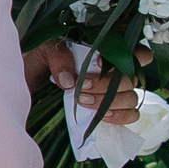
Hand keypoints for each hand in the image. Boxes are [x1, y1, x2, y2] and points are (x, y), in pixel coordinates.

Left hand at [25, 40, 145, 125]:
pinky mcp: (113, 111)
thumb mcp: (44, 51)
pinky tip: (100, 116)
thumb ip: (58, 57)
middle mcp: (116, 72)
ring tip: (82, 101)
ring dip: (108, 102)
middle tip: (81, 88)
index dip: (129, 58)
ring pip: (131, 98)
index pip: (139, 53)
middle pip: (131, 79)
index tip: (100, 64)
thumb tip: (70, 80)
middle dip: (105, 85)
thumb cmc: (42, 62)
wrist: (29, 82)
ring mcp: (116, 93)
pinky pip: (131, 115)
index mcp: (107, 52)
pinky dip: (119, 116)